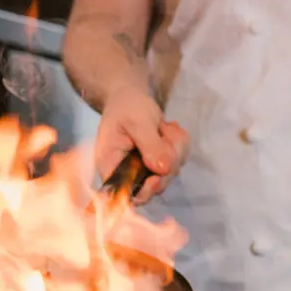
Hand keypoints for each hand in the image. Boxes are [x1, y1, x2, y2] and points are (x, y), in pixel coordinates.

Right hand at [94, 87, 187, 205]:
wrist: (130, 96)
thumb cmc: (127, 106)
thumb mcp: (137, 120)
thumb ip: (149, 145)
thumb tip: (162, 169)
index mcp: (111, 166)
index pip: (126, 194)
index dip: (145, 190)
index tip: (158, 175)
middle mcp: (127, 174)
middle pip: (155, 186)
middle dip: (168, 160)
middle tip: (166, 133)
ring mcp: (145, 170)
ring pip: (170, 173)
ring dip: (175, 148)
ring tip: (165, 127)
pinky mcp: (158, 164)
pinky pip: (178, 162)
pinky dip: (179, 144)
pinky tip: (168, 129)